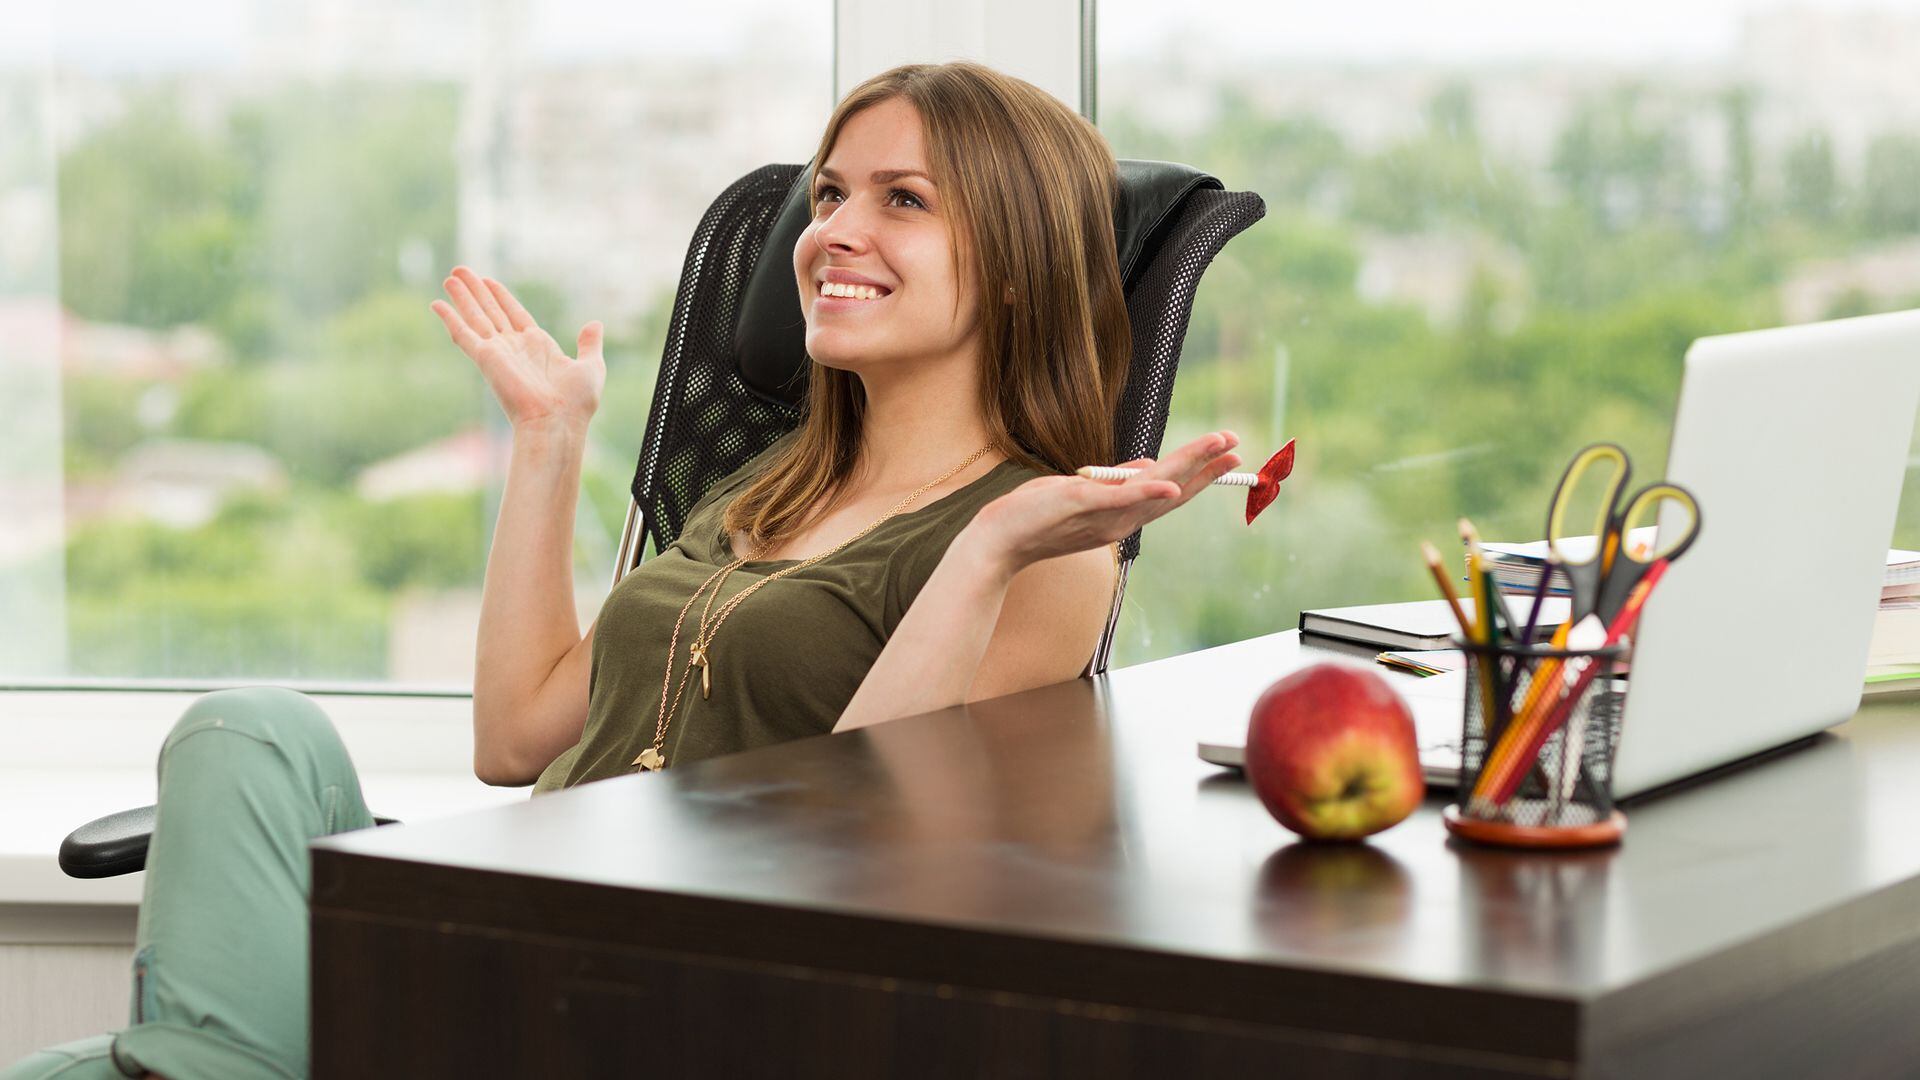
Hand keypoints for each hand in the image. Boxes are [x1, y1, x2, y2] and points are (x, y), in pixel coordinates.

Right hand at [430, 266, 604, 434]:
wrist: (558, 422)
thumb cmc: (576, 403)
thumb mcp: (591, 367)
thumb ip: (590, 344)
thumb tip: (595, 324)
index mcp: (538, 346)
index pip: (514, 313)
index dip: (501, 296)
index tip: (488, 280)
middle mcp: (514, 347)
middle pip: (491, 311)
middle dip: (476, 291)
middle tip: (460, 270)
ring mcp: (498, 353)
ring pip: (476, 317)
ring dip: (463, 296)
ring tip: (451, 276)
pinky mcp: (485, 359)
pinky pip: (463, 335)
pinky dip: (450, 319)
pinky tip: (436, 304)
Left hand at [963, 431, 1242, 576]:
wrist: (1001, 539)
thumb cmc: (1038, 514)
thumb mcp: (1083, 493)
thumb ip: (1116, 482)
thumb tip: (1148, 465)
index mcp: (1122, 515)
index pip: (1171, 491)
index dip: (1201, 472)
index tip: (1228, 453)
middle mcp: (1121, 519)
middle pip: (1175, 489)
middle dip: (1207, 466)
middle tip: (1237, 445)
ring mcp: (1105, 514)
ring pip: (1157, 489)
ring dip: (1191, 468)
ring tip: (1219, 447)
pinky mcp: (1083, 505)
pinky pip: (1121, 499)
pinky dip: (1148, 490)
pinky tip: (1171, 482)